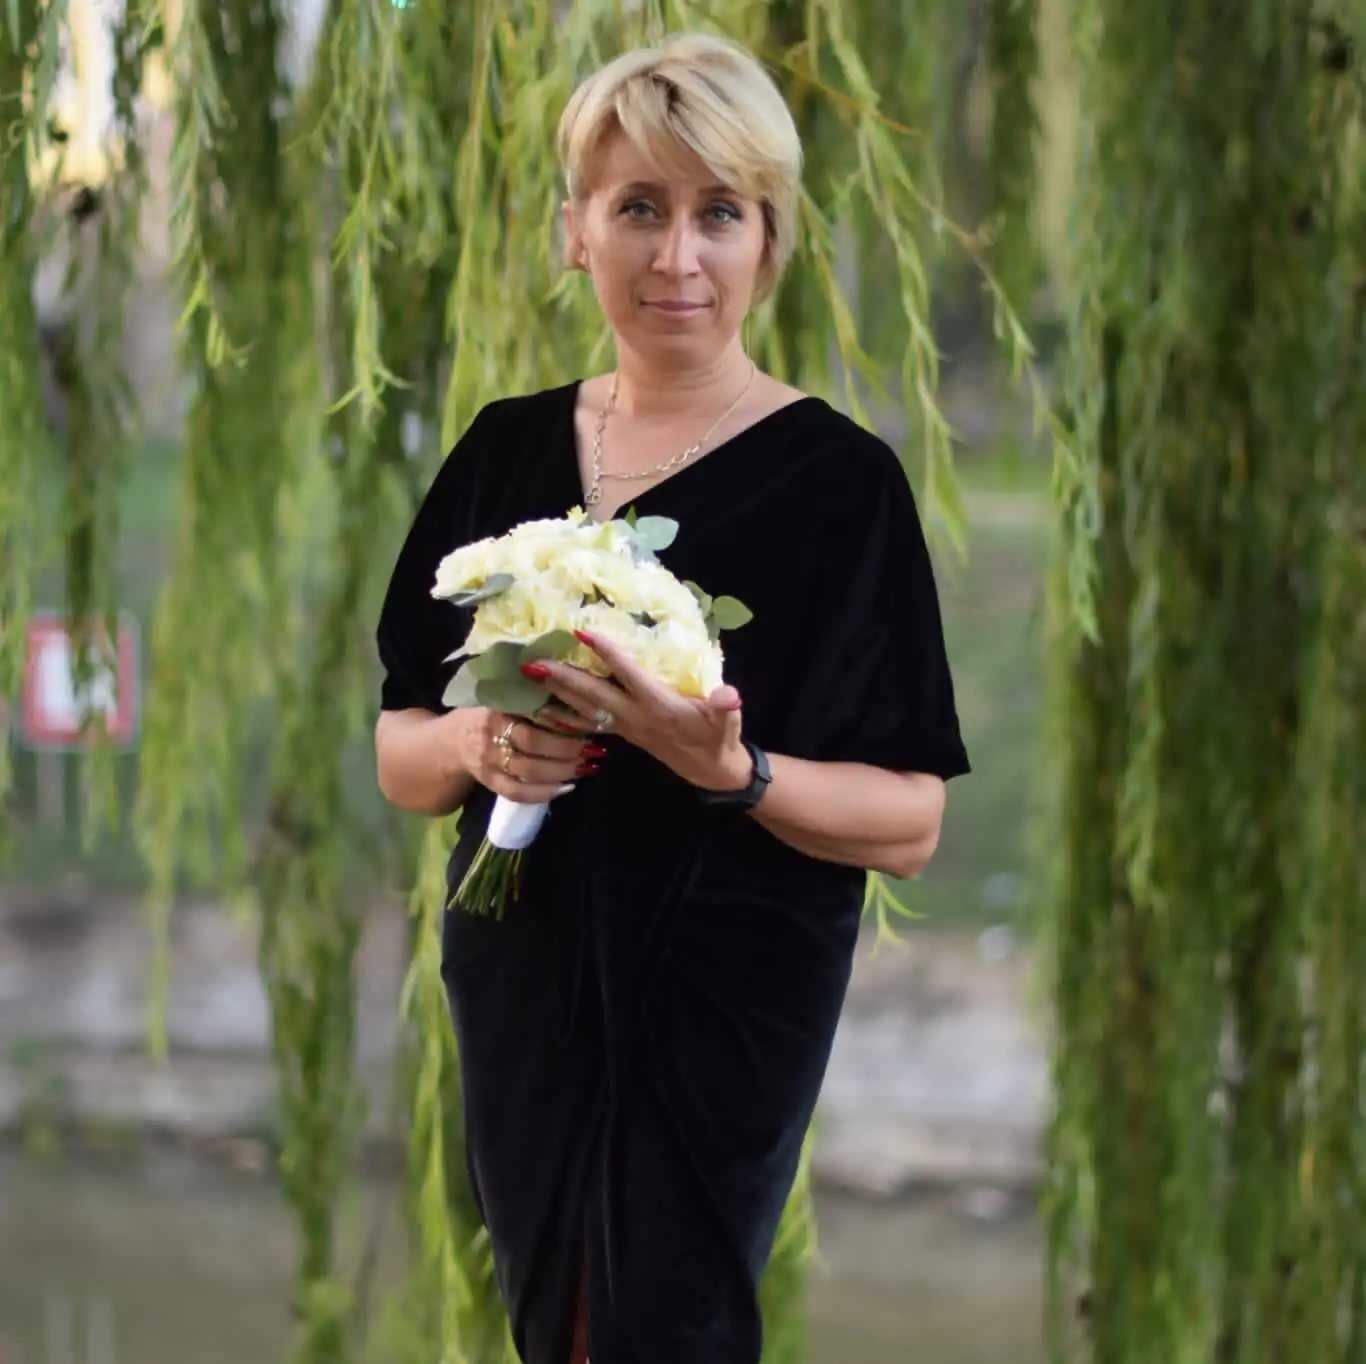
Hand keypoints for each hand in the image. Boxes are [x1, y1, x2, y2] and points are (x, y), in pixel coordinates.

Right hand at [452, 707, 606, 804]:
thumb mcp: (504, 697)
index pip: (533, 710)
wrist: (450, 742)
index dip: (563, 719)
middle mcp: (490, 731)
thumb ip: (532, 696)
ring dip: (562, 771)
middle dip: (568, 748)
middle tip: (594, 749)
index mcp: (497, 704)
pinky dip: (543, 794)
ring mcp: (488, 760)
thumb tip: (578, 697)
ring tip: (587, 768)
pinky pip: (517, 793)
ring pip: (528, 770)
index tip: (590, 721)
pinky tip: (566, 788)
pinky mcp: (488, 782)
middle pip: (533, 742)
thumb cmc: (488, 714)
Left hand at [518, 631, 751, 791]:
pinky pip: (585, 722)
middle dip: (562, 677)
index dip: (608, 654)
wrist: (711, 770)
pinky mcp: (621, 730)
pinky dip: (562, 714)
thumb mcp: (728, 722)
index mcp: (658, 706)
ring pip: (583, 708)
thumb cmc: (719, 737)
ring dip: (554, 693)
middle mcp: (634, 716)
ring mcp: (624, 726)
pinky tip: (540, 707)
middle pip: (592, 694)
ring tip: (526, 676)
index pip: (629, 676)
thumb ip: (726, 707)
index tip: (583, 632)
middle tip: (531, 661)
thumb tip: (729, 695)